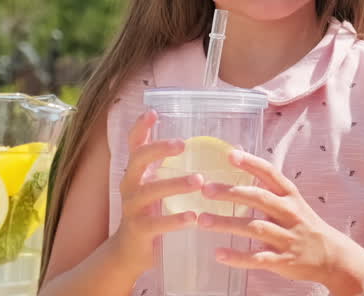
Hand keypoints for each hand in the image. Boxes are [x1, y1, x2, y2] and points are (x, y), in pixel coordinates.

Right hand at [109, 111, 202, 265]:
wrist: (131, 251)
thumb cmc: (154, 211)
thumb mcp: (162, 186)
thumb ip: (184, 168)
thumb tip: (233, 149)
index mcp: (138, 170)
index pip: (135, 143)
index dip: (141, 126)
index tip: (153, 112)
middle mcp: (130, 184)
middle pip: (138, 159)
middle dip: (159, 149)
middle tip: (183, 144)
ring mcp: (131, 207)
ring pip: (149, 191)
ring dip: (174, 184)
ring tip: (198, 181)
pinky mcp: (138, 229)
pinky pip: (155, 223)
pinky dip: (174, 219)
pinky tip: (192, 218)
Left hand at [195, 149, 363, 290]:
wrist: (331, 256)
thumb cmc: (304, 224)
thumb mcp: (291, 201)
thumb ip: (266, 185)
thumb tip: (237, 155)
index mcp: (290, 196)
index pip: (270, 174)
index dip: (251, 163)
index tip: (230, 155)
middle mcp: (289, 213)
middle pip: (259, 199)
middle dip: (232, 193)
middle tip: (206, 189)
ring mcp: (286, 237)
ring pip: (255, 228)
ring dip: (227, 223)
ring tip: (202, 220)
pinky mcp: (283, 260)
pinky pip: (258, 259)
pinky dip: (237, 257)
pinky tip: (218, 254)